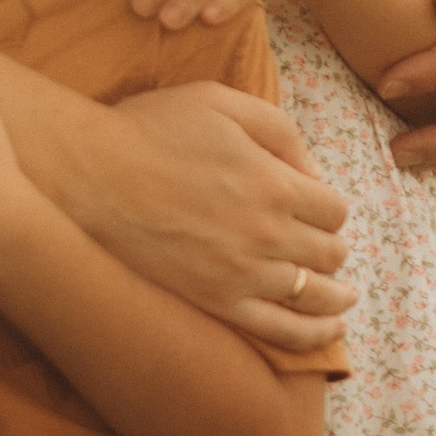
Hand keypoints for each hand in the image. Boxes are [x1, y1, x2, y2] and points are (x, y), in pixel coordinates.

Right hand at [91, 84, 353, 353]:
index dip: (329, 205)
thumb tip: (313, 172)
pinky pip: (283, 332)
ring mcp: (244, 275)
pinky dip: (314, 334)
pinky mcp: (218, 304)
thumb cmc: (152, 129)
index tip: (315, 204)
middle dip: (332, 246)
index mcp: (275, 183)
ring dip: (337, 294)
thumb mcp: (221, 101)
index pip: (334, 208)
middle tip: (322, 243)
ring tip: (343, 296)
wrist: (92, 176)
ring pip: (316, 295)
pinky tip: (328, 330)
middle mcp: (269, 235)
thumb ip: (279, 128)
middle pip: (330, 252)